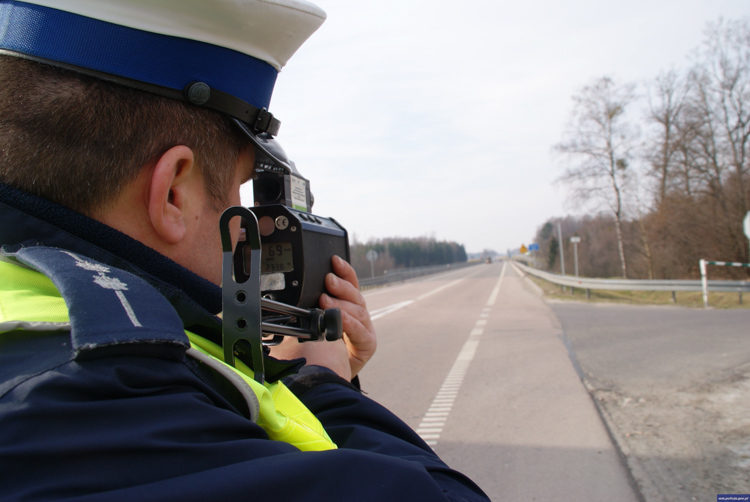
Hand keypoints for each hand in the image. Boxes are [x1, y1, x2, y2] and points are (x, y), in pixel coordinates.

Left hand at [319, 255, 376, 377]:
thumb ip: (309, 308)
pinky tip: (339, 320)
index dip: (343, 270)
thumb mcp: (312, 324)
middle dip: (341, 285)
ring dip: (341, 304)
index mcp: (346, 304)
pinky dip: (349, 324)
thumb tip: (291, 293)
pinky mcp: (368, 344)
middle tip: (328, 279)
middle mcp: (358, 314)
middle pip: (354, 294)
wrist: (329, 376)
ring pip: (358, 310)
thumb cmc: (320, 348)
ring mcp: (365, 328)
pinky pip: (361, 331)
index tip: (334, 260)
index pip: (348, 283)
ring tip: (325, 301)